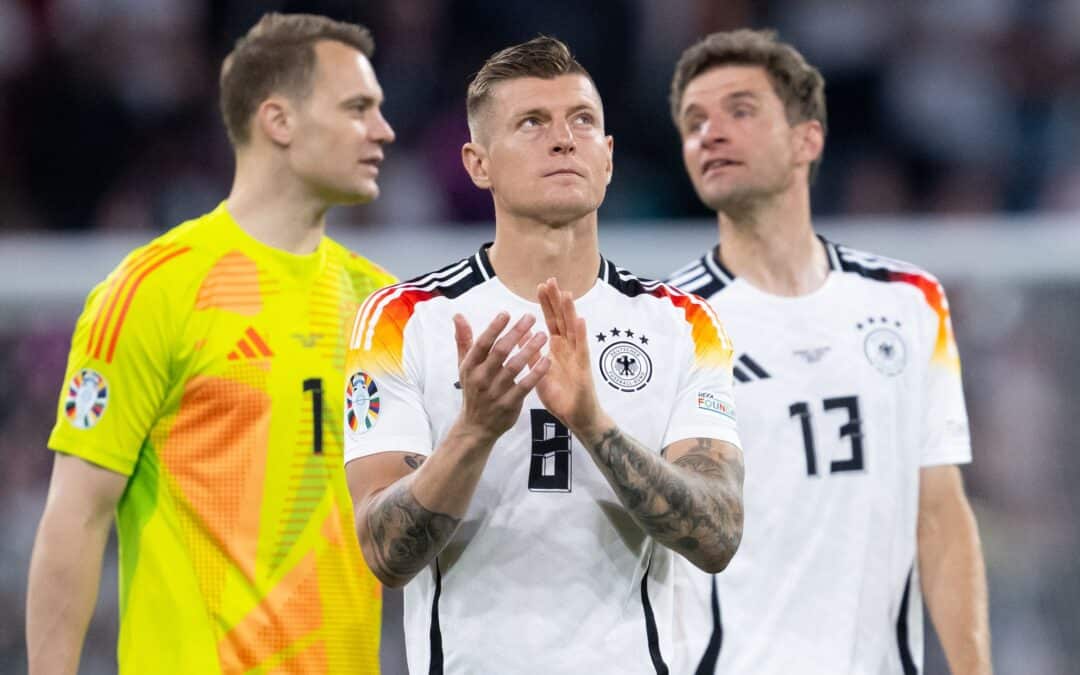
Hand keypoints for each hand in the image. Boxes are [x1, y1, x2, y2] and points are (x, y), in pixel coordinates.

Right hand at [453, 312, 549, 443]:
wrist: (476, 426)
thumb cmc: (473, 389)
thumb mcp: (464, 366)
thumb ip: (464, 340)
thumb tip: (458, 315)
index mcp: (470, 366)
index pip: (482, 343)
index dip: (494, 328)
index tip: (506, 313)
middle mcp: (481, 378)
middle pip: (500, 351)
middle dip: (516, 333)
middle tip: (531, 317)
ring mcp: (495, 392)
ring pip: (514, 367)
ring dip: (529, 349)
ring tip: (543, 335)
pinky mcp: (509, 404)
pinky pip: (525, 386)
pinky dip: (536, 373)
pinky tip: (547, 360)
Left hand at [535, 278, 607, 435]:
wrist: (576, 417)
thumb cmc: (560, 396)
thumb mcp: (540, 372)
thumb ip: (532, 354)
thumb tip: (521, 336)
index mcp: (557, 348)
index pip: (551, 321)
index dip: (546, 304)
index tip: (540, 286)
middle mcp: (568, 348)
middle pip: (562, 320)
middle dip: (556, 300)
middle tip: (551, 280)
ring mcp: (577, 356)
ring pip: (573, 329)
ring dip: (570, 311)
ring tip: (566, 293)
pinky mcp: (584, 369)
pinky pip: (582, 349)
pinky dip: (581, 334)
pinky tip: (580, 320)